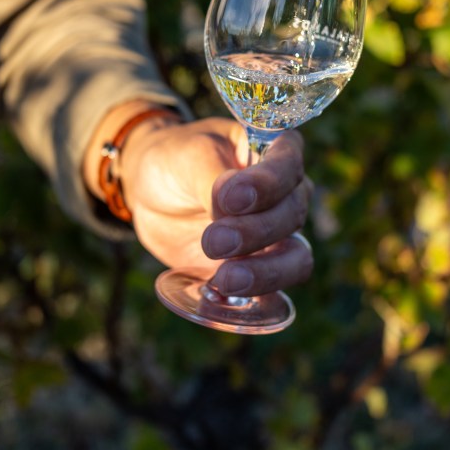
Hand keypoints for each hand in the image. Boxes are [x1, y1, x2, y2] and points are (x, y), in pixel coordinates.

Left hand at [88, 114, 313, 296]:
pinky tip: (227, 298)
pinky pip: (275, 290)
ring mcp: (276, 233)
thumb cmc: (176, 159)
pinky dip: (259, 298)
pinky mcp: (259, 267)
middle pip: (292, 214)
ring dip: (266, 272)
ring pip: (296, 258)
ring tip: (225, 279)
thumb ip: (211, 177)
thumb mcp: (187, 156)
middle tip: (213, 241)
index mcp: (274, 150)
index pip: (289, 164)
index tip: (230, 200)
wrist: (154, 191)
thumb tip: (230, 210)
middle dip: (255, 232)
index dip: (268, 184)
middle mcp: (286, 192)